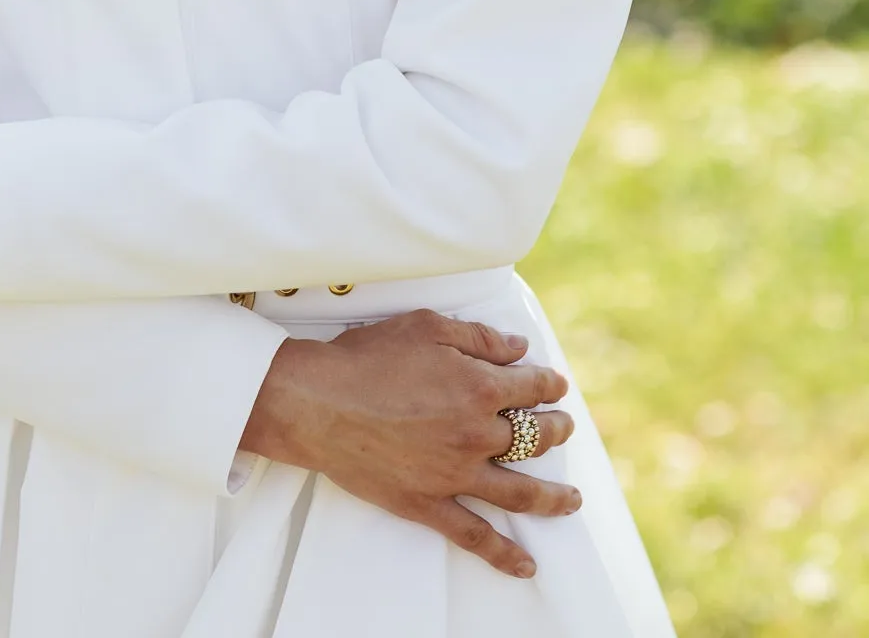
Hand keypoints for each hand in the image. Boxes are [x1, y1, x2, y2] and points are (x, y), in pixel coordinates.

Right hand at [240, 308, 576, 578]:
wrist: (320, 402)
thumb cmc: (368, 358)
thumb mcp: (427, 327)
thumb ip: (479, 339)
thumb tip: (519, 348)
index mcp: (479, 387)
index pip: (530, 386)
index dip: (548, 384)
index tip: (556, 386)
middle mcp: (477, 435)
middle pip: (533, 437)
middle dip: (555, 431)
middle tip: (565, 430)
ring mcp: (455, 475)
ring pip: (519, 492)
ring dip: (552, 497)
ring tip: (571, 500)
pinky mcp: (429, 504)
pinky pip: (475, 536)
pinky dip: (504, 554)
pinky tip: (526, 564)